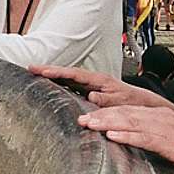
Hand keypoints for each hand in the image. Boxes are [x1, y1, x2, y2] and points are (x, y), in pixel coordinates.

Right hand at [33, 65, 152, 107]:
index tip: (41, 71)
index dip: (56, 72)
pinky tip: (49, 87)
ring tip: (34, 75)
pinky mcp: (90, 92)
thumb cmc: (133, 102)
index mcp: (98, 80)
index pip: (73, 74)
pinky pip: (71, 85)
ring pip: (67, 78)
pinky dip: (59, 83)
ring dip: (52, 76)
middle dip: (48, 70)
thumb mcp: (120, 101)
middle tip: (30, 68)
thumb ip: (105, 100)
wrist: (143, 105)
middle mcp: (92, 80)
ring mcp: (90, 85)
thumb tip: (90, 96)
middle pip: (66, 73)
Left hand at [79, 94, 173, 173]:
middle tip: (80, 119)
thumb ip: (148, 137)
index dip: (105, 112)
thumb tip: (125, 141)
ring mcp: (167, 128)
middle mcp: (161, 117)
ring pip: (132, 122)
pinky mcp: (172, 143)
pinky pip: (145, 137)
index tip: (85, 115)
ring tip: (90, 124)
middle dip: (101, 115)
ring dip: (108, 122)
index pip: (127, 110)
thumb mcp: (167, 142)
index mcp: (158, 114)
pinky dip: (128, 135)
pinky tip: (113, 136)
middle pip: (125, 112)